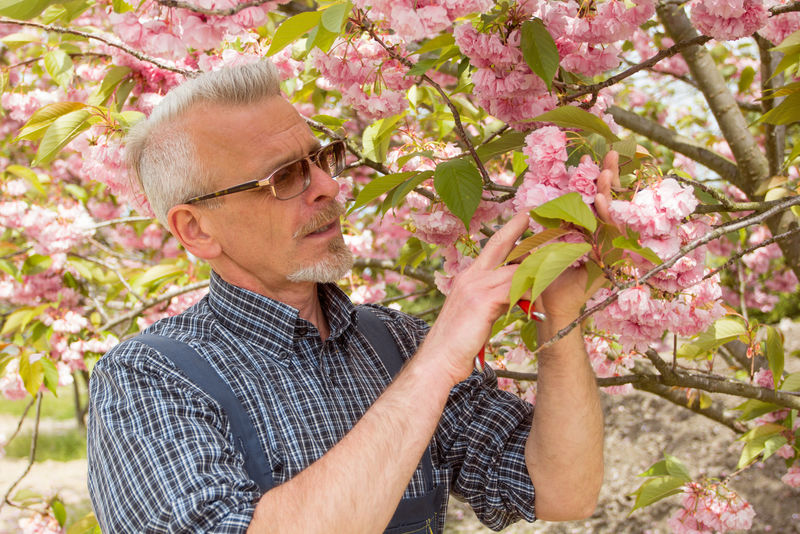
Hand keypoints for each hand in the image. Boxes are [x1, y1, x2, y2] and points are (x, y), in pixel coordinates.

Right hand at [423, 212, 529, 384]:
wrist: (438, 359)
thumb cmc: (458, 342)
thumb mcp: (476, 313)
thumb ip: (493, 299)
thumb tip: (513, 295)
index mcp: (468, 278)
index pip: (492, 247)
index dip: (509, 231)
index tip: (524, 217)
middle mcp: (470, 276)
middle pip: (500, 245)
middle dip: (519, 228)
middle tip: (537, 213)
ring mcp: (474, 287)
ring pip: (513, 269)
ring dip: (536, 268)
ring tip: (556, 262)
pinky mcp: (482, 302)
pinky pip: (513, 289)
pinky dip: (530, 291)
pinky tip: (542, 296)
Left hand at [539, 150, 619, 324]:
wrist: (547, 308)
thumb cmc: (542, 278)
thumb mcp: (541, 245)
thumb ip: (545, 226)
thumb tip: (533, 204)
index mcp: (585, 230)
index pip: (595, 198)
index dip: (600, 177)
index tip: (604, 152)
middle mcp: (600, 238)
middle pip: (608, 202)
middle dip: (611, 176)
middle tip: (614, 152)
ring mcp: (608, 249)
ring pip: (612, 215)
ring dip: (608, 194)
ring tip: (606, 175)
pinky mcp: (610, 262)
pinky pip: (611, 236)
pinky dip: (606, 218)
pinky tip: (601, 202)